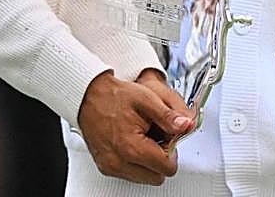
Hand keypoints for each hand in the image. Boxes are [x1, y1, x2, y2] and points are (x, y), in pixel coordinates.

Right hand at [76, 70, 194, 185]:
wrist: (88, 96)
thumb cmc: (114, 96)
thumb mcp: (146, 99)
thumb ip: (168, 116)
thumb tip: (186, 126)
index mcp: (131, 147)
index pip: (167, 166)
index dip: (172, 150)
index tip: (167, 136)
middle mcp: (119, 162)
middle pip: (157, 176)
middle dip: (161, 158)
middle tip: (156, 136)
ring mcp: (110, 167)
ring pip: (144, 178)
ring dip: (149, 162)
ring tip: (143, 138)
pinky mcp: (105, 167)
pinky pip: (130, 175)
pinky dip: (136, 163)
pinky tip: (133, 143)